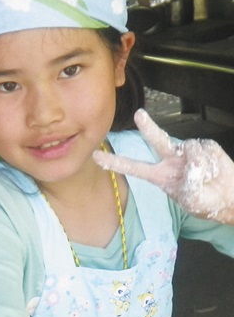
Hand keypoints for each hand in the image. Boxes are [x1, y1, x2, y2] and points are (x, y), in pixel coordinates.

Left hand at [93, 108, 233, 222]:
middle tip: (140, 115)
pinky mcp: (205, 146)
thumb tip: (193, 163)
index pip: (134, 167)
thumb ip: (190, 184)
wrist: (229, 196)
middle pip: (157, 141)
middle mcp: (170, 160)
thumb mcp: (193, 200)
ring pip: (190, 149)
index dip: (115, 162)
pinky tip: (214, 171)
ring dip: (200, 166)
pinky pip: (206, 150)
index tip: (96, 156)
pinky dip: (211, 163)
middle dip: (149, 127)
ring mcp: (188, 152)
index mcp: (159, 176)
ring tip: (206, 179)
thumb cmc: (206, 201)